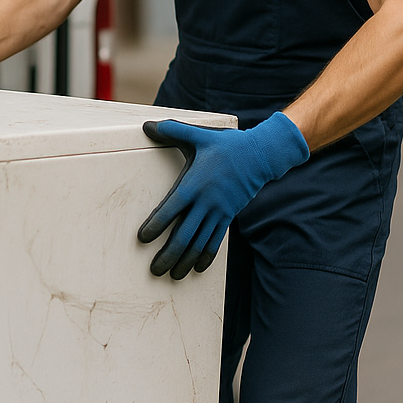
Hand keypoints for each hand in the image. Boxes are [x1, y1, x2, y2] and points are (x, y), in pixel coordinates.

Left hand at [138, 112, 308, 278]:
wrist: (260, 155)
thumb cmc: (226, 145)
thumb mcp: (198, 135)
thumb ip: (172, 130)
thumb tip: (147, 126)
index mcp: (194, 184)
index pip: (170, 210)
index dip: (156, 226)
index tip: (143, 239)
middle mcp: (206, 203)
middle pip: (184, 235)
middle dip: (168, 254)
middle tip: (154, 270)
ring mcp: (218, 212)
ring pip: (199, 243)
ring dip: (185, 261)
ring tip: (172, 276)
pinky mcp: (228, 216)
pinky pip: (215, 241)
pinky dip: (205, 257)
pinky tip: (196, 269)